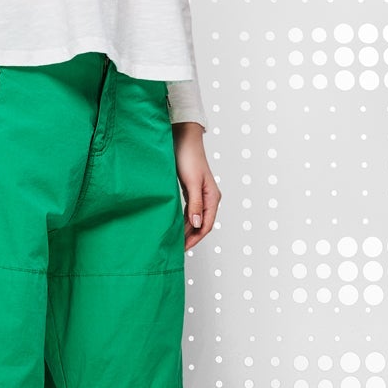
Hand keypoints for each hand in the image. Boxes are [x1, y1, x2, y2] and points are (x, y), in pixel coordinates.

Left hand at [173, 122, 219, 252]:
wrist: (184, 140)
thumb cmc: (189, 158)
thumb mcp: (191, 183)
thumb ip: (195, 205)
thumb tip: (198, 225)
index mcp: (212, 197)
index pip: (206, 225)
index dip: (195, 238)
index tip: (183, 248)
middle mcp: (209, 198)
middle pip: (202, 224)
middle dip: (191, 237)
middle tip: (176, 248)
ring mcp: (201, 195)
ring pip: (196, 218)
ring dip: (187, 230)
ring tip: (175, 239)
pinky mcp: (192, 191)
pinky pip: (190, 211)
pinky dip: (184, 220)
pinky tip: (176, 225)